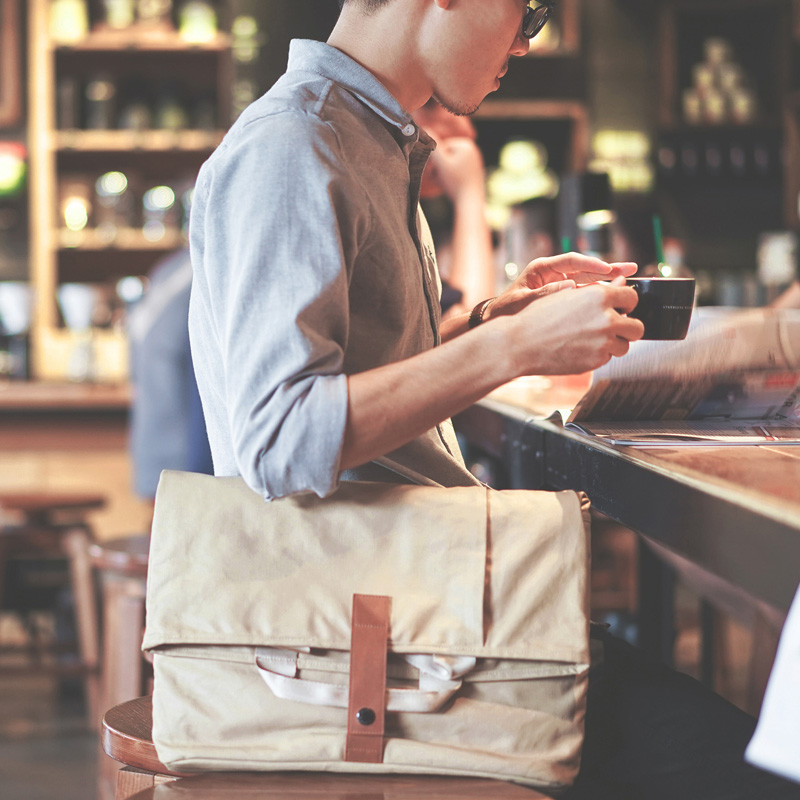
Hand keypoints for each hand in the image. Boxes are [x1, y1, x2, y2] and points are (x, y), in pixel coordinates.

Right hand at [427, 137, 485, 201]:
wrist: (471, 203)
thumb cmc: (455, 183)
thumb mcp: (441, 163)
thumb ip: (433, 146)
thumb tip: (424, 127)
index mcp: (466, 144)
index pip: (441, 148)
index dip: (435, 160)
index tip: (433, 172)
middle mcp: (473, 150)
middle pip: (447, 155)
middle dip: (439, 167)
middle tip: (437, 179)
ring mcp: (474, 161)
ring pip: (451, 164)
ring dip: (443, 173)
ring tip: (444, 183)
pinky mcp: (474, 172)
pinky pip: (457, 171)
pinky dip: (451, 177)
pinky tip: (451, 186)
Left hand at [486, 253, 637, 319]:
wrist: (497, 322)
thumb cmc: (506, 311)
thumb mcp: (522, 301)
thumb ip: (544, 294)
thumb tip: (569, 287)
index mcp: (541, 269)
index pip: (571, 261)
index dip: (590, 264)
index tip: (606, 270)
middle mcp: (553, 274)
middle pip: (584, 268)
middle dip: (607, 269)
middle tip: (629, 268)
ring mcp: (559, 284)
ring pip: (587, 280)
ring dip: (607, 280)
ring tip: (629, 278)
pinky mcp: (563, 297)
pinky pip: (583, 293)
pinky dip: (598, 294)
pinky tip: (614, 295)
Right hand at [505, 278, 644, 375]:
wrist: (520, 344)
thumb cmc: (538, 318)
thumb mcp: (567, 296)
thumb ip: (598, 290)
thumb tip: (621, 283)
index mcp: (599, 296)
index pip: (632, 298)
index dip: (626, 304)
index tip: (620, 308)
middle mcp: (606, 318)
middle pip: (636, 326)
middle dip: (627, 328)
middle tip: (612, 329)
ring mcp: (603, 342)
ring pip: (625, 346)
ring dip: (613, 344)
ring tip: (590, 340)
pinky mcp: (596, 361)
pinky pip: (607, 358)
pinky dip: (597, 355)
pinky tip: (578, 349)